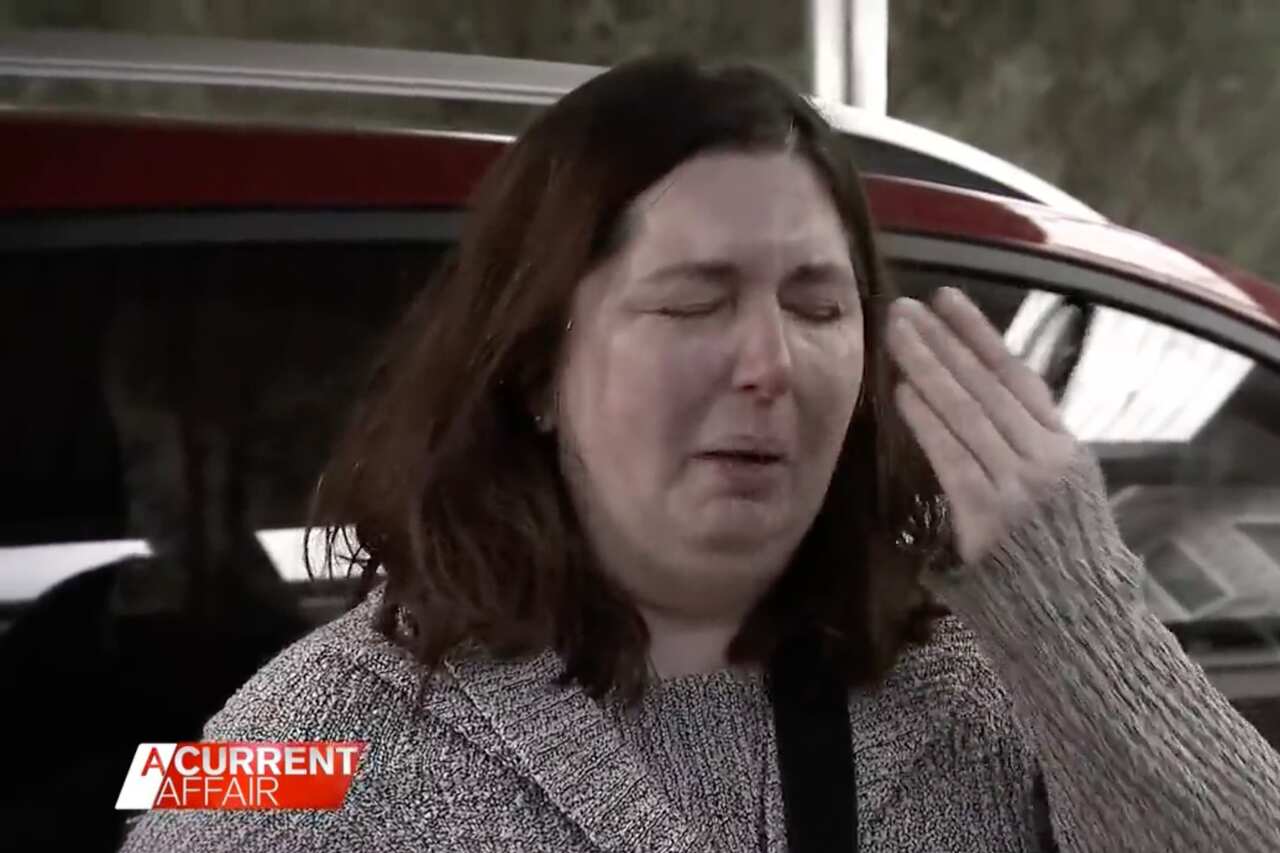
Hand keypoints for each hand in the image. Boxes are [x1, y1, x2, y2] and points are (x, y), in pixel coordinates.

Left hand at [886, 287, 1079, 565]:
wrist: (1079, 624)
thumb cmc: (1060, 562)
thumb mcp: (1061, 495)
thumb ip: (1028, 450)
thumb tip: (982, 404)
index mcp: (1066, 448)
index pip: (1018, 375)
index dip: (980, 334)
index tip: (948, 298)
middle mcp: (1047, 458)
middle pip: (987, 385)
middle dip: (942, 341)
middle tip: (904, 306)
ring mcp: (1020, 486)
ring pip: (967, 412)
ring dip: (926, 367)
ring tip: (896, 334)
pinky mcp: (990, 516)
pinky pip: (953, 456)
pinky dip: (926, 420)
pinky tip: (902, 391)